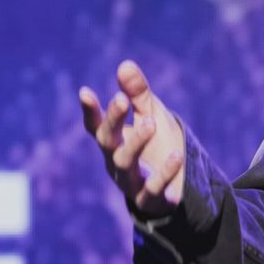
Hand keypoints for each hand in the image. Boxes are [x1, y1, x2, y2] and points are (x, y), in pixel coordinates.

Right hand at [78, 58, 186, 218]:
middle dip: (112, 120)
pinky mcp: (150, 199)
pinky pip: (153, 188)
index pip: (96, 125)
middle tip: (122, 98)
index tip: (84, 91)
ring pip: (125, 163)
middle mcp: (115, 160)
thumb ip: (138, 93)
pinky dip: (164, 173)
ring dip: (136, 142)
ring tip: (151, 122)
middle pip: (107, 141)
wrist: (178, 186)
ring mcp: (131, 181)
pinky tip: (177, 156)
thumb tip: (125, 64)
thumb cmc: (158, 145)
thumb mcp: (150, 114)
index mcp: (113, 141)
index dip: (89, 111)